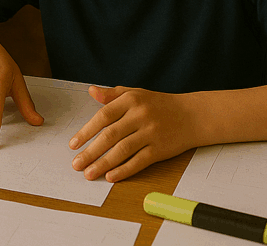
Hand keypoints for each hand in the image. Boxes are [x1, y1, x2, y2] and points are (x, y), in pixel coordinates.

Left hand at [68, 86, 196, 182]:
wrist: (193, 115)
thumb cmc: (160, 104)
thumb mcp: (136, 93)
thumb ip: (112, 94)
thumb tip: (92, 91)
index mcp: (131, 100)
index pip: (103, 116)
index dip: (86, 131)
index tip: (73, 144)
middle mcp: (140, 115)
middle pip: (110, 136)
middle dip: (90, 152)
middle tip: (76, 164)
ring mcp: (151, 132)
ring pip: (122, 150)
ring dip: (103, 164)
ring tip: (89, 173)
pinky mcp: (161, 149)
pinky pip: (139, 161)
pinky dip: (124, 170)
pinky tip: (111, 176)